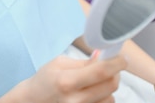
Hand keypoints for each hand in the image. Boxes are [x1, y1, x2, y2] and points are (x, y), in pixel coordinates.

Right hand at [4, 55, 125, 102]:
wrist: (33, 101)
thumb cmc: (45, 80)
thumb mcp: (59, 64)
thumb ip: (84, 62)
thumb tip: (104, 56)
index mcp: (66, 81)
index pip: (101, 71)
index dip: (116, 63)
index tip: (121, 58)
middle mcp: (75, 100)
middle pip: (111, 85)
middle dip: (114, 73)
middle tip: (110, 66)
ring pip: (111, 98)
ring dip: (108, 87)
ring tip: (95, 81)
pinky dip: (104, 97)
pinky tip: (93, 92)